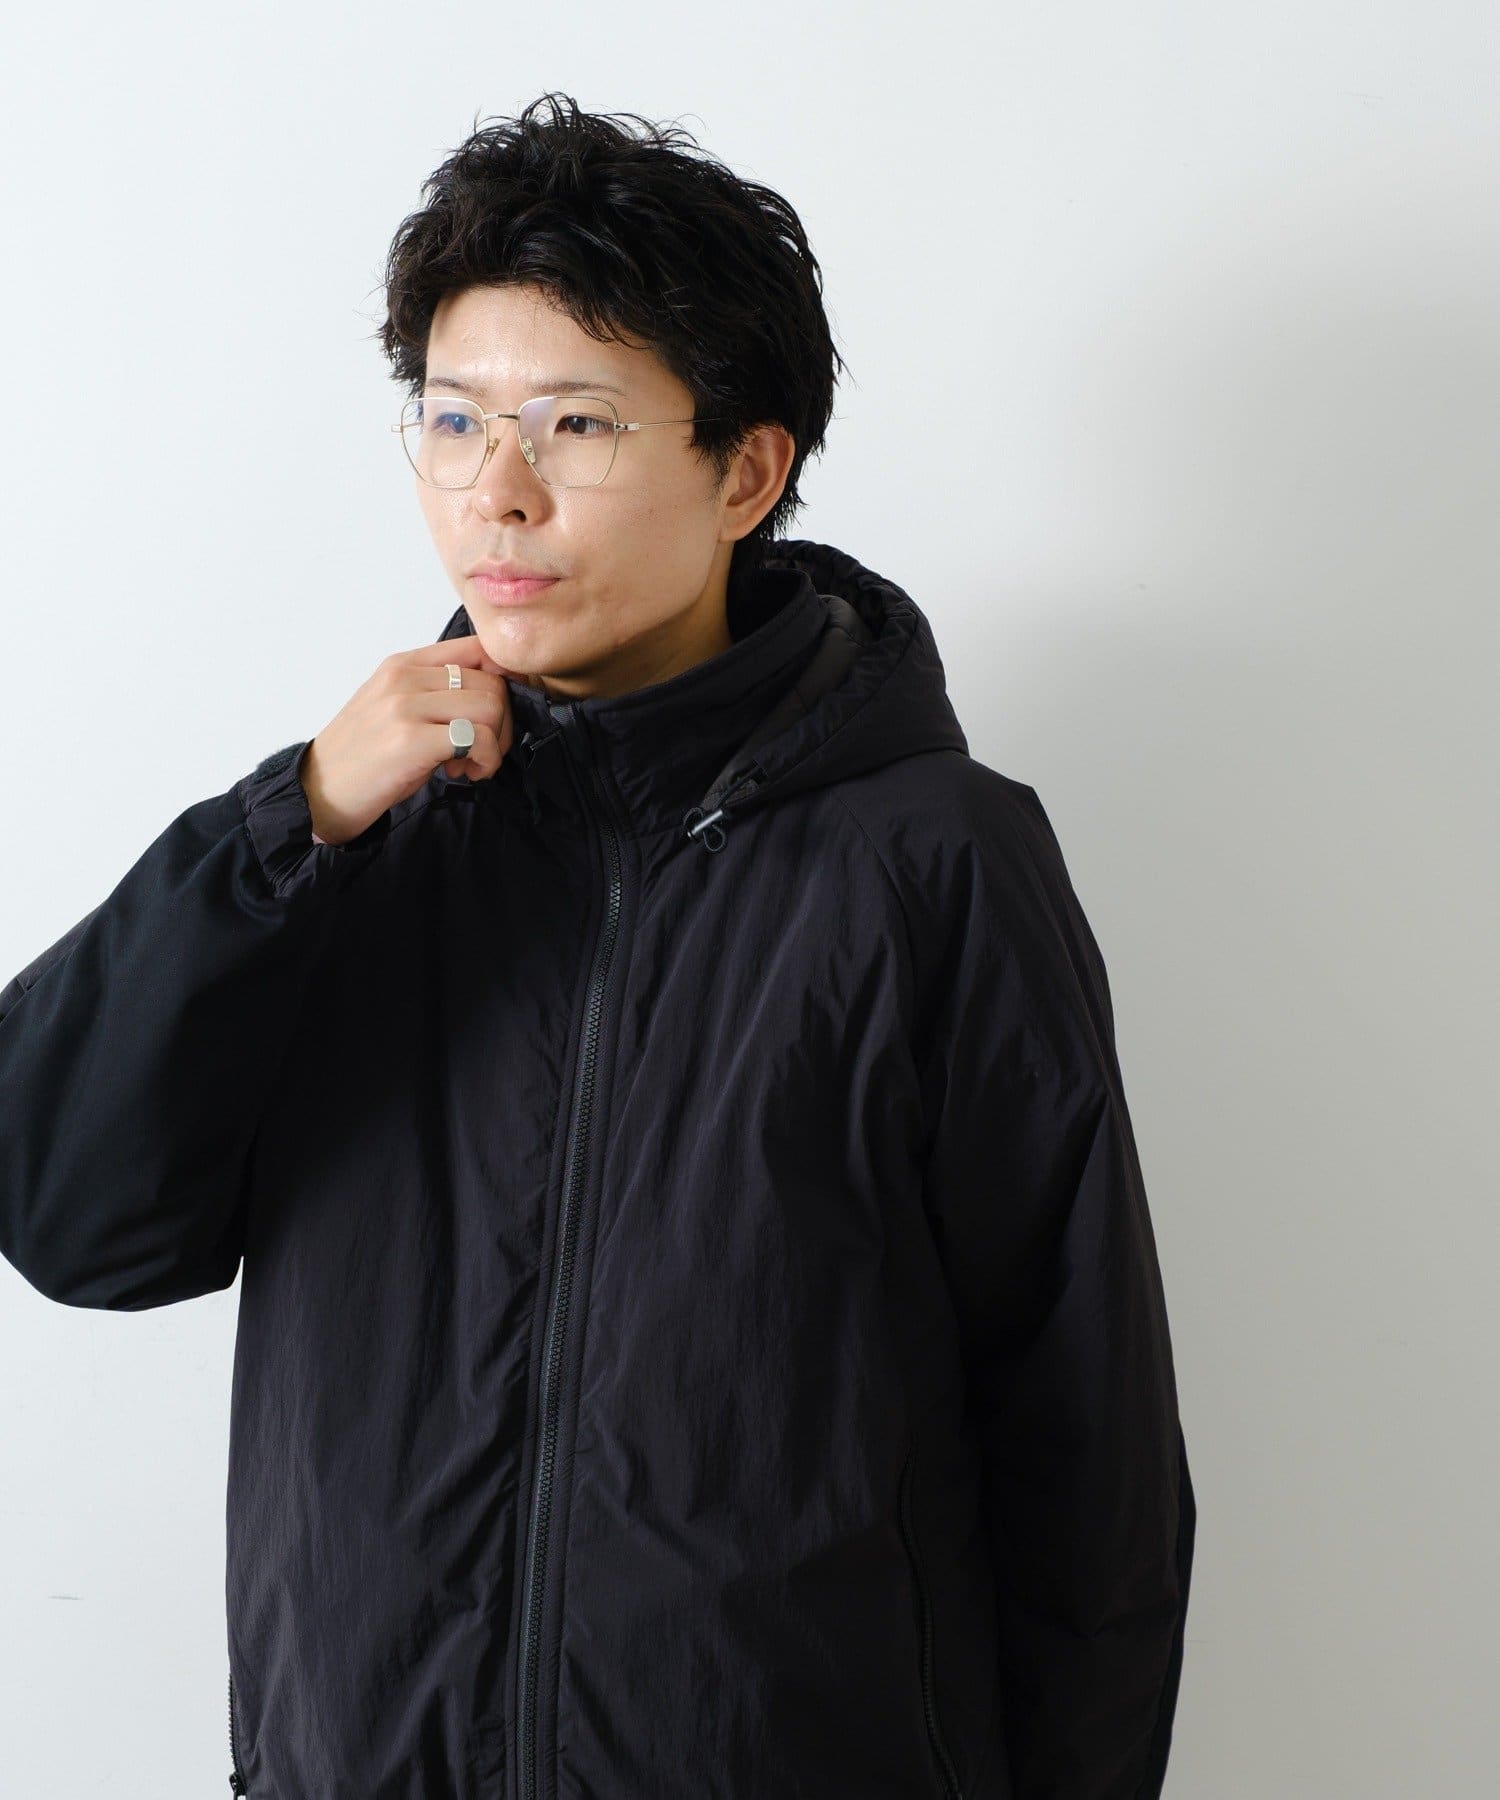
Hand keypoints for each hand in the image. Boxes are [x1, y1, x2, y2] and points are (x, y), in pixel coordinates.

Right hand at [298, 635, 524, 845]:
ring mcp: (406, 707)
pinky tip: (463, 772)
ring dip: (495, 744)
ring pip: (491, 708)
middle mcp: (404, 678)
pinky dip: (485, 762)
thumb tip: (495, 693)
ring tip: (469, 763)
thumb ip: (436, 692)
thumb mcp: (396, 707)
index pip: (478, 648)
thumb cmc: (364, 756)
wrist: (320, 792)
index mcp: (403, 664)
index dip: (504, 680)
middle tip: (483, 750)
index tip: (498, 713)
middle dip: (502, 723)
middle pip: (493, 682)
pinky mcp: (411, 741)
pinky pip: (478, 739)